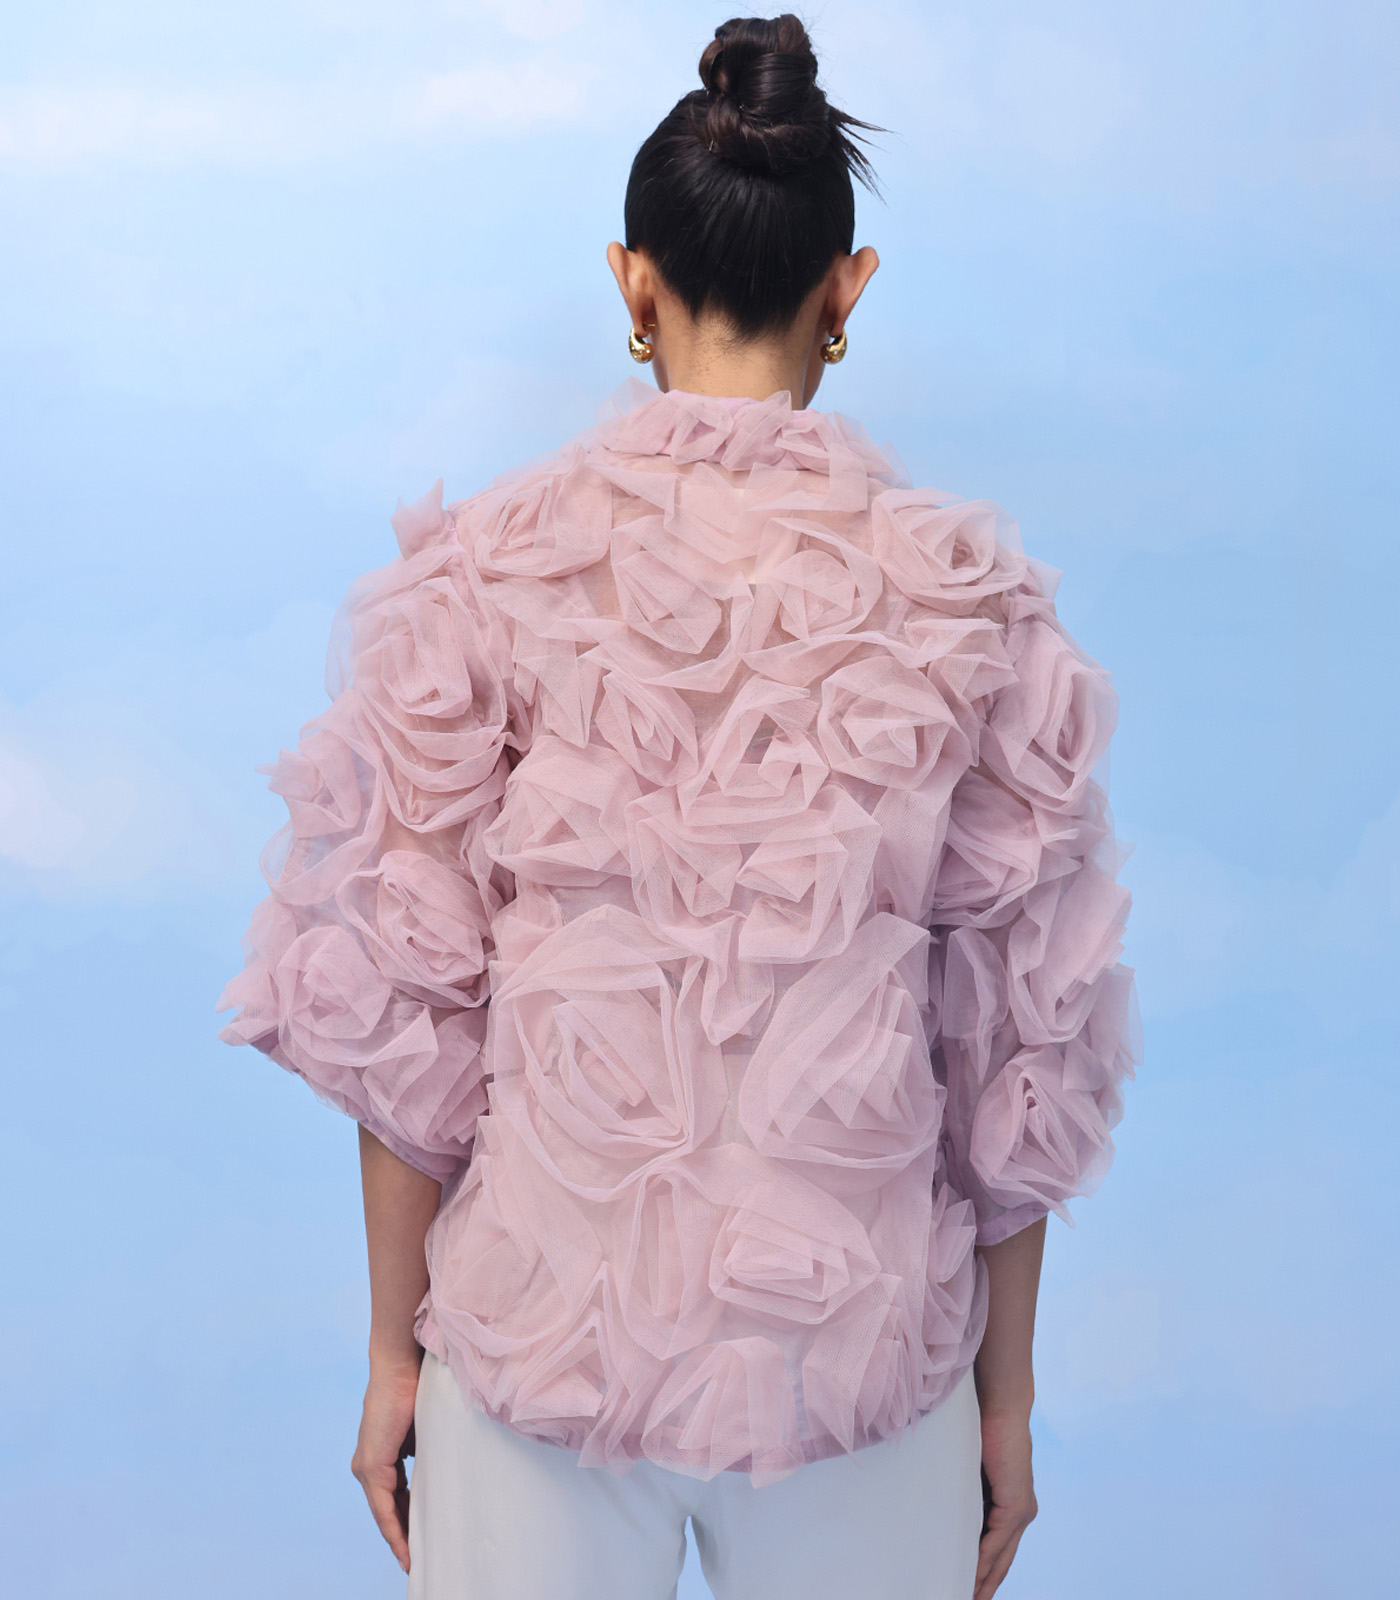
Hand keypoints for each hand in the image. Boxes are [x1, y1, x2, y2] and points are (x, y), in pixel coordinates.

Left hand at [351, 1357, 421, 1572]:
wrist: (401, 1364)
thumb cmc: (416, 1385)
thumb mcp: (423, 1426)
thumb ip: (424, 1447)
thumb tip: (440, 1464)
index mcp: (381, 1453)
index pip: (392, 1496)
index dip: (405, 1519)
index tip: (418, 1542)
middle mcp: (368, 1464)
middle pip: (387, 1509)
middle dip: (404, 1534)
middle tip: (420, 1558)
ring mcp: (367, 1466)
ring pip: (384, 1513)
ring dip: (400, 1537)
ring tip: (414, 1561)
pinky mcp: (371, 1467)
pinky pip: (383, 1508)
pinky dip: (394, 1530)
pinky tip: (405, 1549)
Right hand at [974, 1405, 1037, 1599]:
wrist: (999, 1402)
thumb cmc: (979, 1426)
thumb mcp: (968, 1468)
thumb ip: (961, 1490)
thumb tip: (938, 1504)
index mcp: (1011, 1505)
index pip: (997, 1550)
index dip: (982, 1573)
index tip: (963, 1590)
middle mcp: (1021, 1513)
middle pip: (1001, 1563)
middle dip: (982, 1587)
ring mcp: (1021, 1511)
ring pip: (1000, 1558)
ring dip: (981, 1582)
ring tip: (962, 1597)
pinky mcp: (1016, 1505)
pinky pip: (997, 1543)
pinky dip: (982, 1563)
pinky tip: (969, 1578)